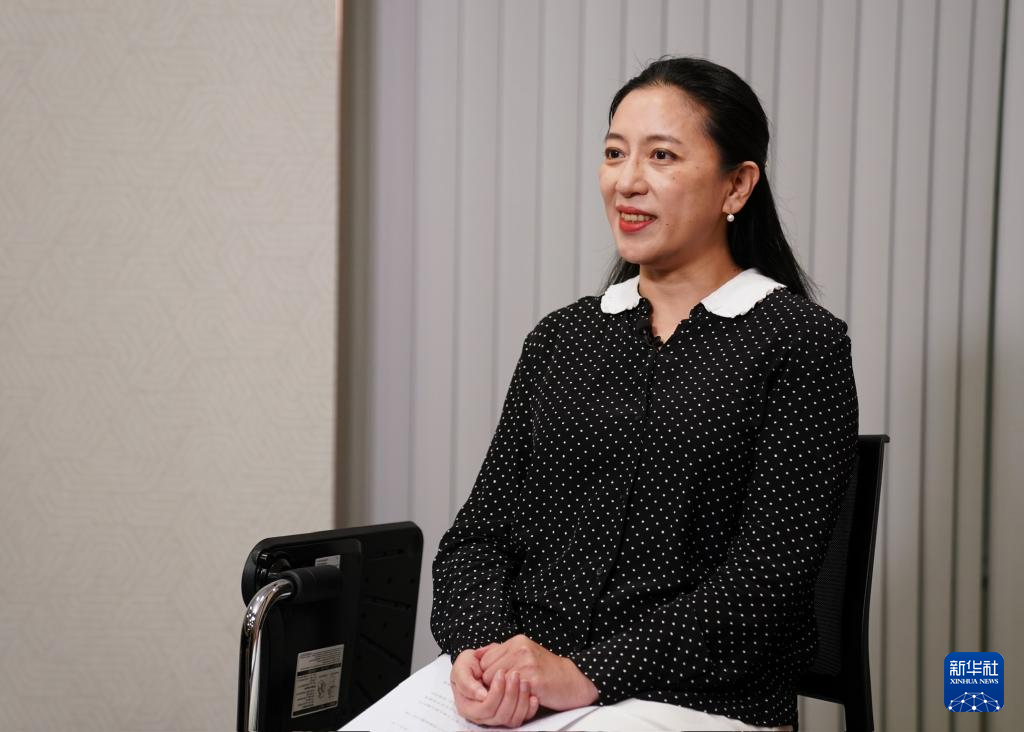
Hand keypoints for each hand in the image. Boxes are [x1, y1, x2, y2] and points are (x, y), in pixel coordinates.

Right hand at [451, 662, 538, 727]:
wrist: (476, 663)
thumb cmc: (467, 665)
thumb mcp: (461, 668)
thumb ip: (466, 682)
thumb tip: (482, 696)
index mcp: (468, 707)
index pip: (486, 708)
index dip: (496, 692)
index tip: (501, 672)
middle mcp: (482, 716)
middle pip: (500, 716)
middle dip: (510, 695)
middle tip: (515, 674)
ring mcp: (496, 716)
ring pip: (512, 720)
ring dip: (521, 700)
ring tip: (524, 681)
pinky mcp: (509, 714)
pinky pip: (521, 719)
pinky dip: (529, 709)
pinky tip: (533, 697)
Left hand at [478, 635, 598, 710]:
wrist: (572, 681)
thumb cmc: (546, 670)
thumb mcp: (524, 653)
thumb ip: (502, 652)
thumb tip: (477, 653)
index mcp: (517, 641)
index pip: (485, 659)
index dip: (487, 674)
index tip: (495, 683)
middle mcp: (520, 649)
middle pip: (487, 672)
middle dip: (492, 685)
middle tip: (504, 691)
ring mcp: (527, 663)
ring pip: (496, 683)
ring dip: (502, 693)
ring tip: (513, 694)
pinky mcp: (533, 679)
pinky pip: (510, 692)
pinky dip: (513, 698)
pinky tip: (523, 697)